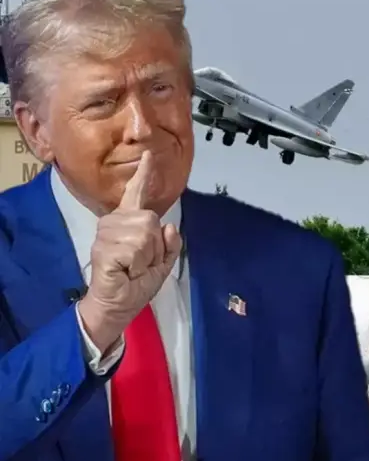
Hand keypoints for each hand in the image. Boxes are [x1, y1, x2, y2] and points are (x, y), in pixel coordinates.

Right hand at [77, 151, 181, 351]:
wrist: (118, 305)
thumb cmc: (136, 283)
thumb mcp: (162, 263)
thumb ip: (170, 245)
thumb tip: (169, 227)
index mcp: (130, 223)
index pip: (137, 194)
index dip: (144, 175)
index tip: (148, 155)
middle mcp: (115, 222)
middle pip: (151, 219)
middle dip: (155, 246)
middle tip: (141, 263)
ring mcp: (107, 234)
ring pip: (146, 233)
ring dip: (146, 256)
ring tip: (132, 267)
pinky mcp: (104, 248)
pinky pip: (137, 248)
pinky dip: (138, 264)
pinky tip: (126, 270)